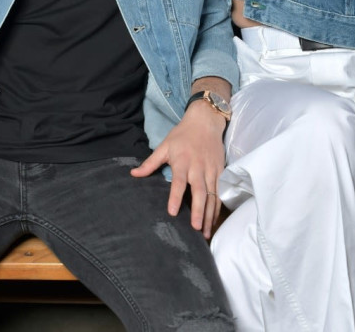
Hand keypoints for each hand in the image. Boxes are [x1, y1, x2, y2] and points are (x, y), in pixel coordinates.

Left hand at [131, 100, 226, 238]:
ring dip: (209, 214)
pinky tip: (213, 221)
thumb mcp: (164, 146)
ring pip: (212, 195)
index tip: (172, 212)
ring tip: (205, 232)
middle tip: (194, 228)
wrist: (206, 121)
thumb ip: (150, 163)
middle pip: (200, 191)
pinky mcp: (220, 171)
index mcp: (183, 161)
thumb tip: (133, 174)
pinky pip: (219, 193)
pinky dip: (217, 207)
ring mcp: (212, 170)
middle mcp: (198, 167)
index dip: (175, 197)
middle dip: (198, 210)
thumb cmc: (182, 135)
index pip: (179, 181)